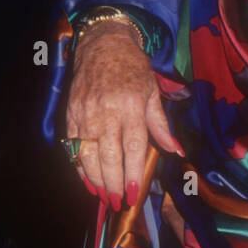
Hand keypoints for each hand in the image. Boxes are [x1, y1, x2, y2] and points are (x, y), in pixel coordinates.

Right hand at [65, 21, 182, 208]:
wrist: (102, 44)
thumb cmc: (133, 68)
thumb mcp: (152, 92)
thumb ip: (161, 125)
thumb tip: (176, 151)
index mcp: (131, 107)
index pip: (132, 148)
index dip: (133, 174)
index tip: (135, 195)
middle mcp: (106, 113)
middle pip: (108, 157)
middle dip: (114, 184)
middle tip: (119, 203)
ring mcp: (85, 114)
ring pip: (87, 155)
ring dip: (95, 180)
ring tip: (104, 197)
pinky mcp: (71, 114)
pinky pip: (73, 146)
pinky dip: (79, 166)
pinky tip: (86, 180)